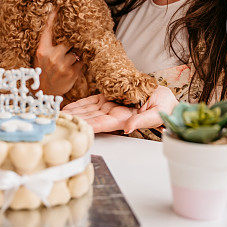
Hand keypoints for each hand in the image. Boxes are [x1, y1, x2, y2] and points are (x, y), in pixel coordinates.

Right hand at [33, 10, 82, 95]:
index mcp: (42, 50)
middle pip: (68, 39)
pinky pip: (82, 61)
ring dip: (77, 52)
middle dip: (72, 38)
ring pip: (76, 50)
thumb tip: (60, 29)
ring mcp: (62, 65)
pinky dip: (81, 61)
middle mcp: (52, 56)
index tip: (57, 6)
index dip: (52, 17)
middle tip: (75, 34)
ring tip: (72, 56)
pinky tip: (76, 64)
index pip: (48, 30)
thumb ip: (47, 44)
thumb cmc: (42, 72)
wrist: (45, 93)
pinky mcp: (72, 73)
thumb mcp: (40, 57)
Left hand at [63, 85, 178, 133]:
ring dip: (75, 112)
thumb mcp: (158, 113)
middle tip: (61, 122)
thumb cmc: (166, 107)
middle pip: (92, 118)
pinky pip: (92, 102)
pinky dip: (80, 104)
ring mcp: (111, 107)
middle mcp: (115, 115)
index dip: (90, 124)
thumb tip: (128, 128)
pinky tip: (69, 107)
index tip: (78, 125)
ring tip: (60, 115)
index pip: (104, 124)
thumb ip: (142, 120)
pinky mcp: (110, 98)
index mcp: (125, 119)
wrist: (166, 98)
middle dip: (77, 120)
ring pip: (89, 110)